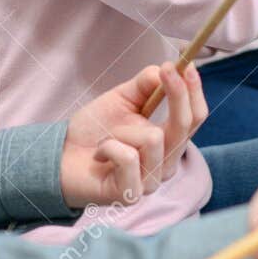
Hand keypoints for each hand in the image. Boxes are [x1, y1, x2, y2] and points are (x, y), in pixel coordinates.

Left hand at [59, 62, 205, 209]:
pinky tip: (100, 155)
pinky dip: (108, 147)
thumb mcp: (123, 99)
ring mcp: (151, 182)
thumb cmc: (95, 130)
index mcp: (169, 142)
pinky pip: (128, 156)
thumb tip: (168, 68)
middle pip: (185, 126)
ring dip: (122, 130)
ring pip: (153, 138)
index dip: (194, 90)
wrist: (62, 158)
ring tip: (108, 138)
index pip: (195, 117)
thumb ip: (146, 85)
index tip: (186, 64)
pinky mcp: (132, 194)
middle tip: (165, 70)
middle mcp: (166, 164)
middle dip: (176, 94)